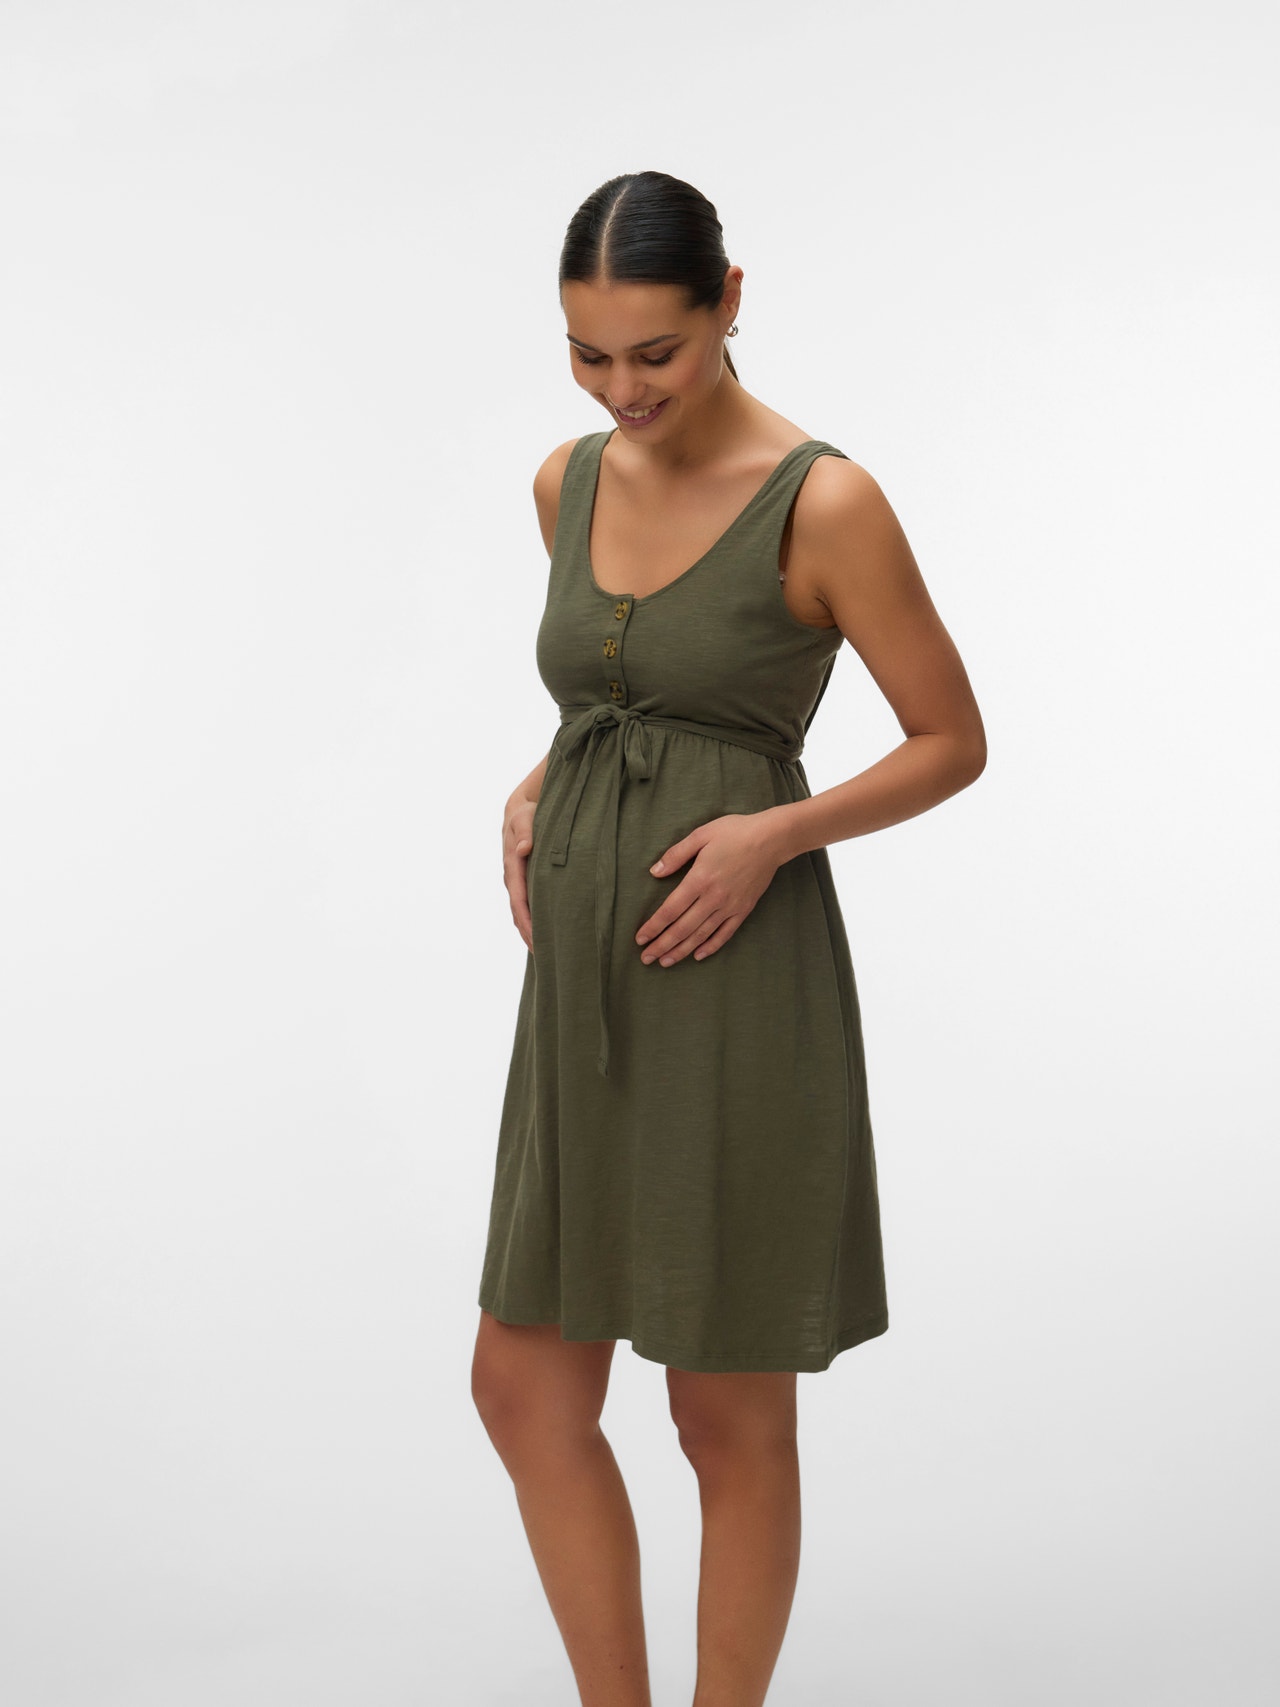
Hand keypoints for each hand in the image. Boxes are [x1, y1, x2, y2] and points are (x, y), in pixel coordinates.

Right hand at [503, 793, 537, 953]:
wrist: (520, 810)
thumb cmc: (526, 813)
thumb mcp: (524, 817)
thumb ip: (525, 831)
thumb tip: (523, 848)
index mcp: (513, 867)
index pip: (519, 900)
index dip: (527, 921)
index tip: (536, 939)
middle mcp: (513, 879)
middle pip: (518, 913)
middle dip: (529, 934)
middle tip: (545, 956)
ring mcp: (518, 882)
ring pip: (521, 912)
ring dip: (530, 932)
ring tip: (546, 954)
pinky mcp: (525, 882)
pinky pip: (527, 905)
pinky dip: (533, 921)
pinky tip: (546, 933)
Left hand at [635, 813, 783, 966]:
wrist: (772, 839)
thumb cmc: (735, 832)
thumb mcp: (700, 835)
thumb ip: (676, 855)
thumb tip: (655, 872)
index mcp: (699, 879)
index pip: (670, 910)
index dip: (653, 927)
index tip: (640, 938)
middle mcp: (713, 898)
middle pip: (682, 928)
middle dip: (662, 945)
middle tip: (646, 958)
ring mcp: (730, 906)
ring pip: (701, 935)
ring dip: (681, 951)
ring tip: (665, 962)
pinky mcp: (744, 909)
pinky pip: (725, 933)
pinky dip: (711, 947)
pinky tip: (698, 956)